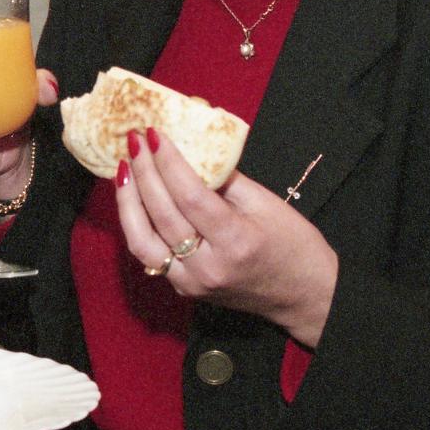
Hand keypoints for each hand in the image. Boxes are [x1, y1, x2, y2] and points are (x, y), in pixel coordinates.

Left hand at [116, 128, 338, 347]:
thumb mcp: (266, 203)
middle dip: (144, 173)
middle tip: (134, 141)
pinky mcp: (184, 289)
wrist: (305, 295)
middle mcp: (209, 267)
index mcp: (237, 242)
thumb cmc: (293, 244)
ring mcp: (193, 283)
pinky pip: (150, 254)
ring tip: (124, 168)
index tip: (154, 134)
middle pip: (163, 215)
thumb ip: (224, 178)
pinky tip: (134, 198)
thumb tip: (189, 147)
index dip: (168, 163)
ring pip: (142, 242)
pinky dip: (137, 224)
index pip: (190, 197)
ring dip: (128, 202)